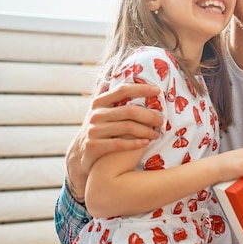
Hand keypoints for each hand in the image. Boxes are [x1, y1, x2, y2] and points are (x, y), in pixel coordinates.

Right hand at [66, 83, 162, 202]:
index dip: (141, 88)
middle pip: (130, 111)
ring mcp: (93, 130)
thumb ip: (118, 102)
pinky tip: (146, 143)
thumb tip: (145, 87)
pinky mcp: (93, 146)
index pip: (122, 89)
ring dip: (146, 130)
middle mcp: (96, 114)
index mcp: (100, 102)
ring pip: (128, 127)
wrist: (80, 155)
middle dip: (149, 115)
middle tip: (162, 121)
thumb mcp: (104, 113)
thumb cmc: (101, 130)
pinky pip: (120, 143)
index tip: (158, 90)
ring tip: (157, 134)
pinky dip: (136, 143)